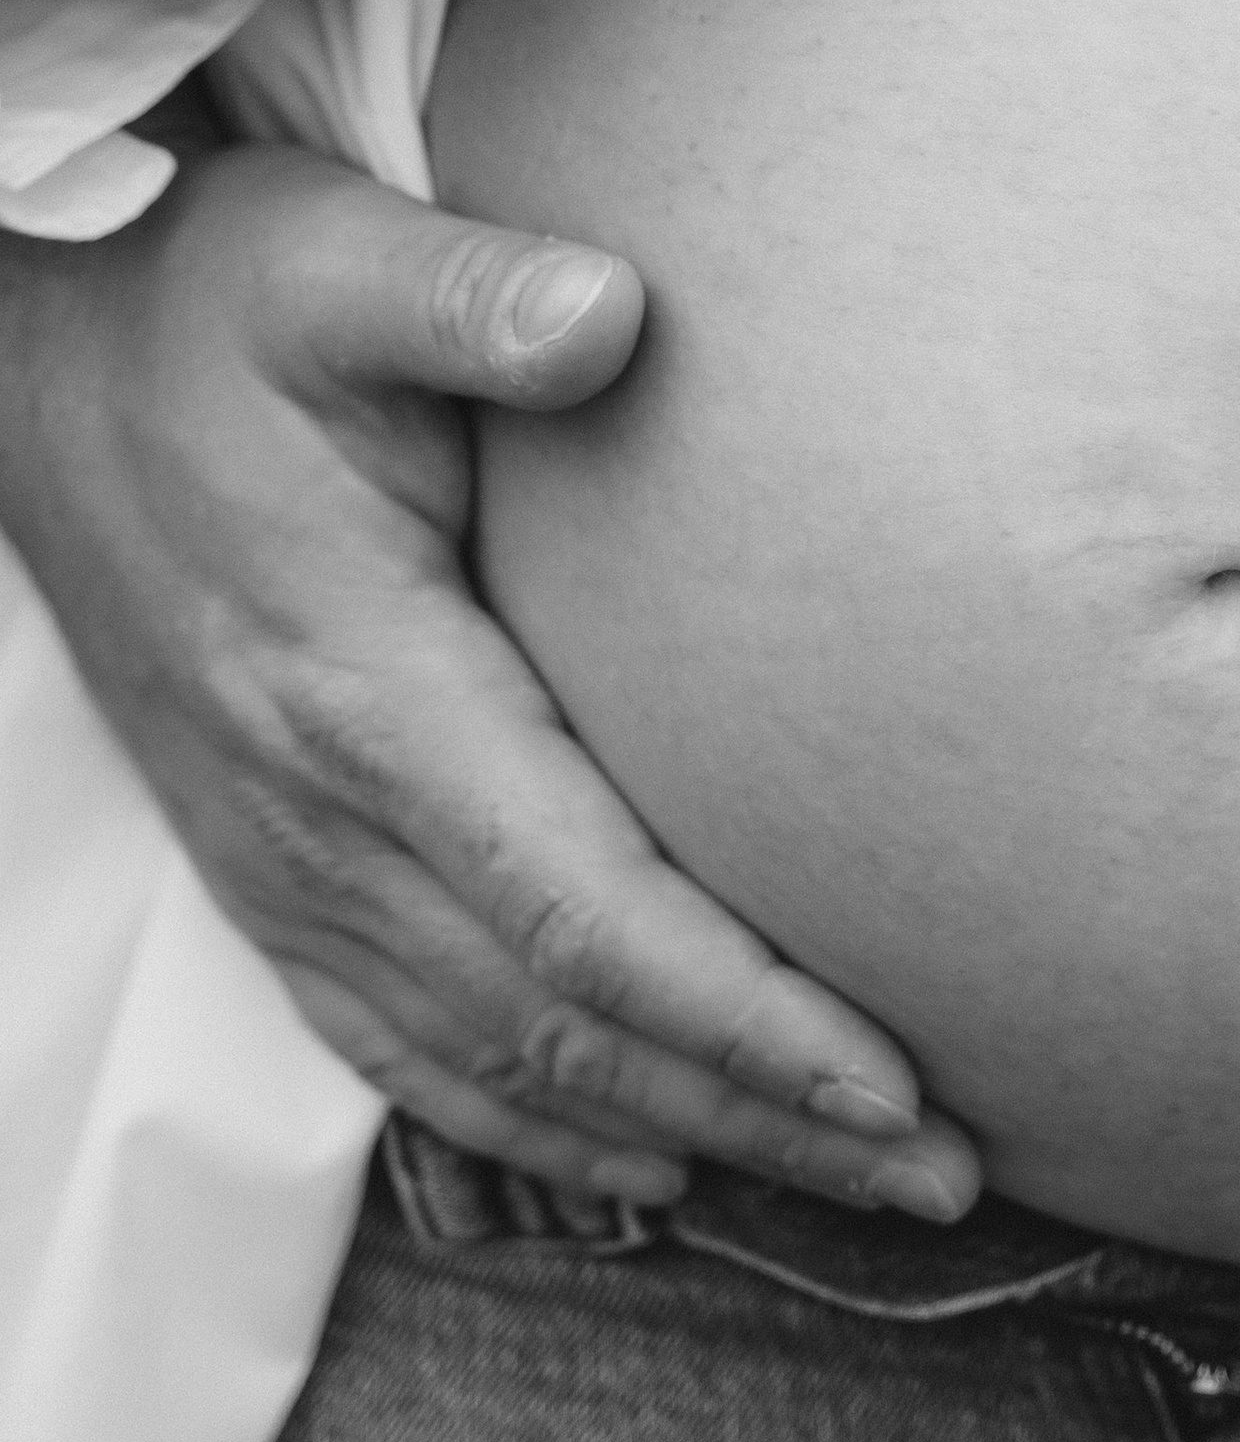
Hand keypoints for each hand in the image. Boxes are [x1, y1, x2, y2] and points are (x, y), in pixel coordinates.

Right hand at [0, 142, 978, 1219]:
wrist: (34, 361)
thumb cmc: (209, 302)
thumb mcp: (330, 263)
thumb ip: (470, 294)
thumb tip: (610, 312)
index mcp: (362, 692)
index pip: (582, 912)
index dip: (742, 1016)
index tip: (893, 1081)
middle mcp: (316, 814)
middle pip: (565, 1026)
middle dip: (764, 1111)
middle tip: (945, 1171)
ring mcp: (280, 859)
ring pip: (495, 1065)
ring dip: (682, 1133)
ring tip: (855, 1178)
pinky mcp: (268, 864)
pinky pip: (404, 1048)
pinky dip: (535, 1125)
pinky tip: (649, 1155)